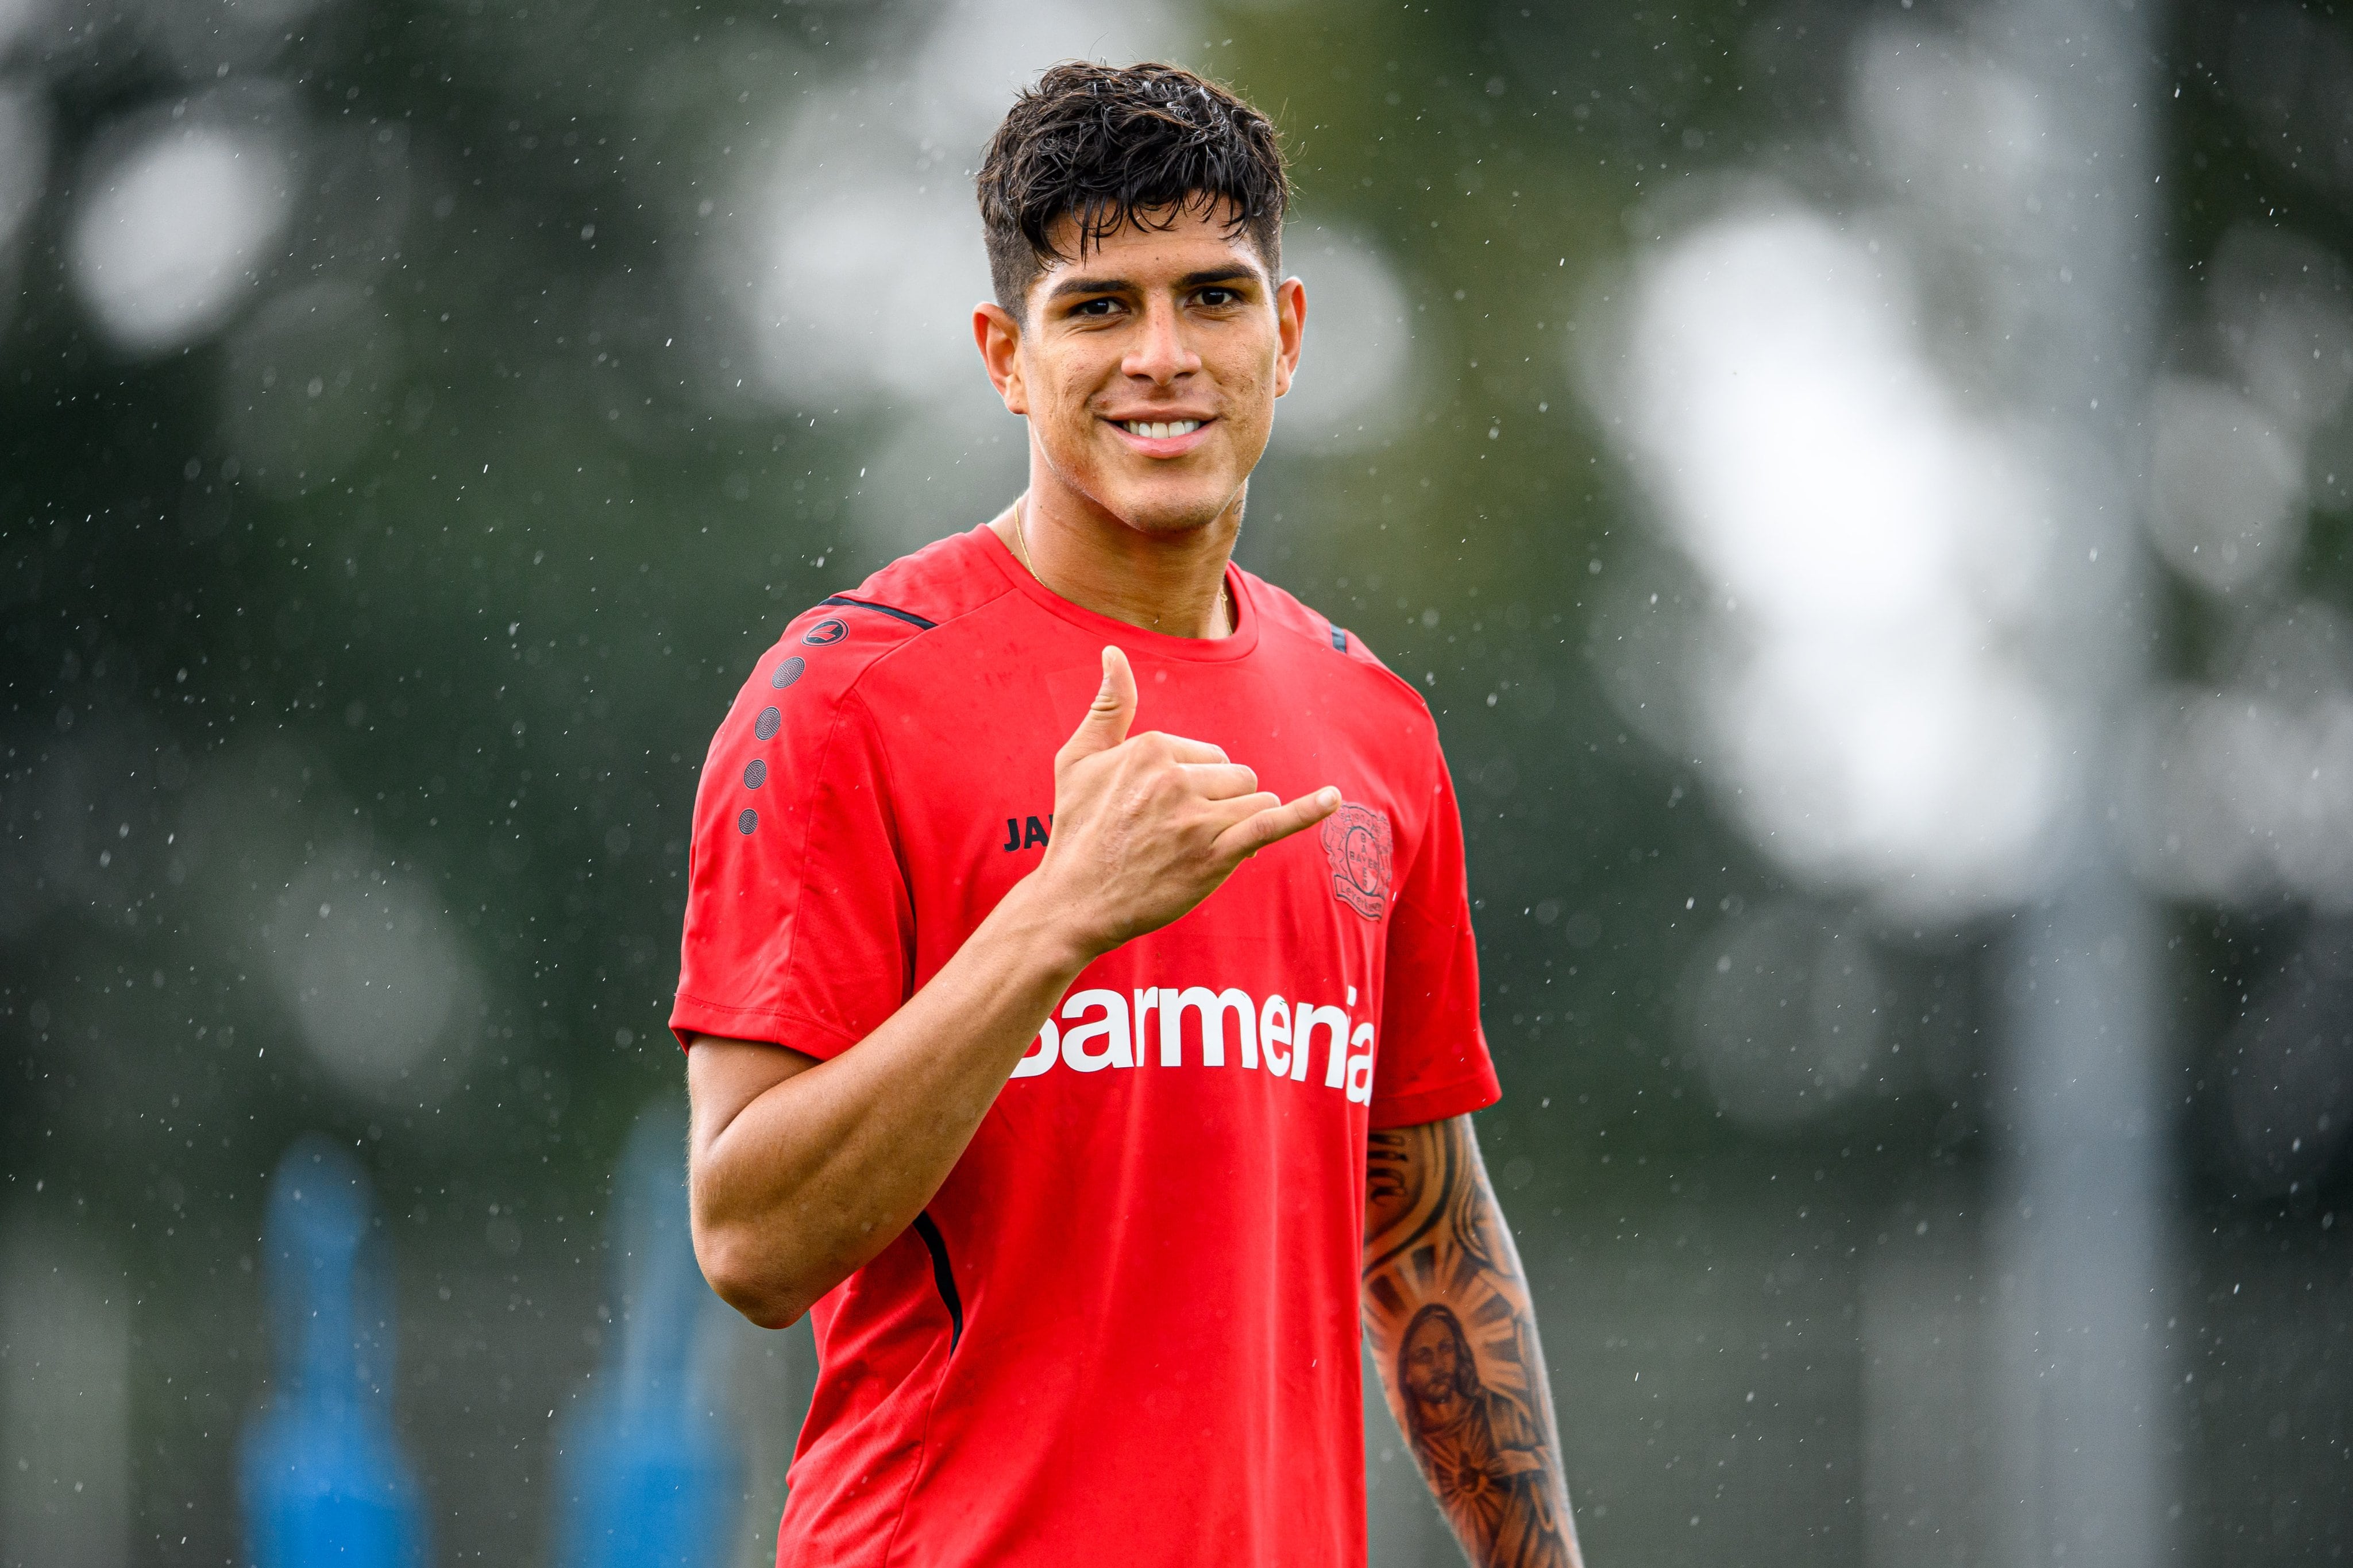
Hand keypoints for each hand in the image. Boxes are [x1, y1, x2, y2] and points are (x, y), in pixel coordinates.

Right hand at [1032, 645, 1338, 958]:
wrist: (1073, 903)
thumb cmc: (1076, 830)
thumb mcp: (1078, 759)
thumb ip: (1109, 705)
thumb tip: (1114, 651)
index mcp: (1151, 749)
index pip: (1208, 755)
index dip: (1194, 786)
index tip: (1159, 812)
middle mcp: (1176, 779)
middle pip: (1236, 776)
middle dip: (1220, 803)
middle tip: (1175, 835)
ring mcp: (1197, 819)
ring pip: (1253, 800)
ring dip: (1238, 822)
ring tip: (1195, 848)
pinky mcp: (1213, 856)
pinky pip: (1270, 824)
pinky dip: (1305, 811)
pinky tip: (1333, 799)